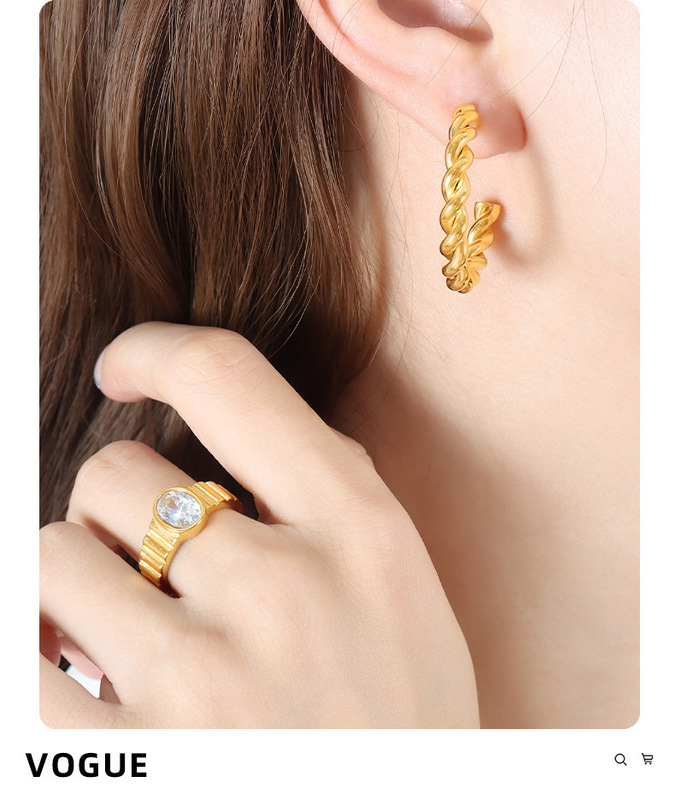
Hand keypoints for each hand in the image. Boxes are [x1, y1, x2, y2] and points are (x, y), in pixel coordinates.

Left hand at [40, 323, 478, 727]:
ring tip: (124, 637)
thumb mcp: (402, 591)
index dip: (157, 350)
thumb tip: (225, 432)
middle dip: (116, 512)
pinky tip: (79, 676)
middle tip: (150, 568)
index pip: (228, 376)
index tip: (126, 368)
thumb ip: (324, 498)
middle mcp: (282, 589)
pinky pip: (19, 662)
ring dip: (72, 589)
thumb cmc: (401, 722)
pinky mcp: (130, 762)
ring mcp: (202, 680)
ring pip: (51, 558)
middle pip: (116, 473)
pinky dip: (35, 656)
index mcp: (358, 529)